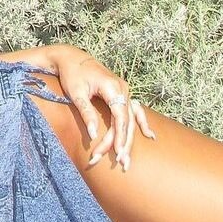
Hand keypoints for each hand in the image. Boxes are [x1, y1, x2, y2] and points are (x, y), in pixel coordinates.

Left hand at [49, 46, 154, 170]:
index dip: (119, 136)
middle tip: (122, 164)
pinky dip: (142, 123)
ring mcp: (124, 91)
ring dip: (129, 139)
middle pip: (127, 121)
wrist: (72, 57)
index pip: (120, 117)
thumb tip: (94, 135)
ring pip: (131, 119)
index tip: (117, 153)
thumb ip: (87, 113)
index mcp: (113, 87)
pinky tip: (150, 136)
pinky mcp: (120, 93)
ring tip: (127, 160)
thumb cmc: (72, 74)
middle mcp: (123, 89)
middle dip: (123, 143)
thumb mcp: (76, 93)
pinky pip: (135, 111)